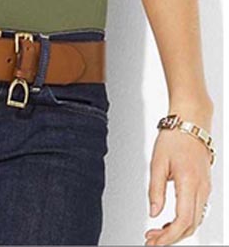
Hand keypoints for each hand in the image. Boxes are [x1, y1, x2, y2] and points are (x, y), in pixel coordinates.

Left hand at [143, 122, 211, 245]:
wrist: (192, 122)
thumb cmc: (175, 137)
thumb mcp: (158, 162)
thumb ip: (155, 189)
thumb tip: (154, 213)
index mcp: (189, 182)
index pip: (183, 220)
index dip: (169, 236)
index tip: (154, 241)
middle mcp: (201, 188)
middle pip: (191, 225)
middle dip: (171, 238)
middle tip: (151, 240)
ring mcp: (205, 188)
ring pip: (195, 220)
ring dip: (177, 231)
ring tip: (157, 233)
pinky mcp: (204, 186)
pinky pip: (196, 211)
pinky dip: (184, 221)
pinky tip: (169, 222)